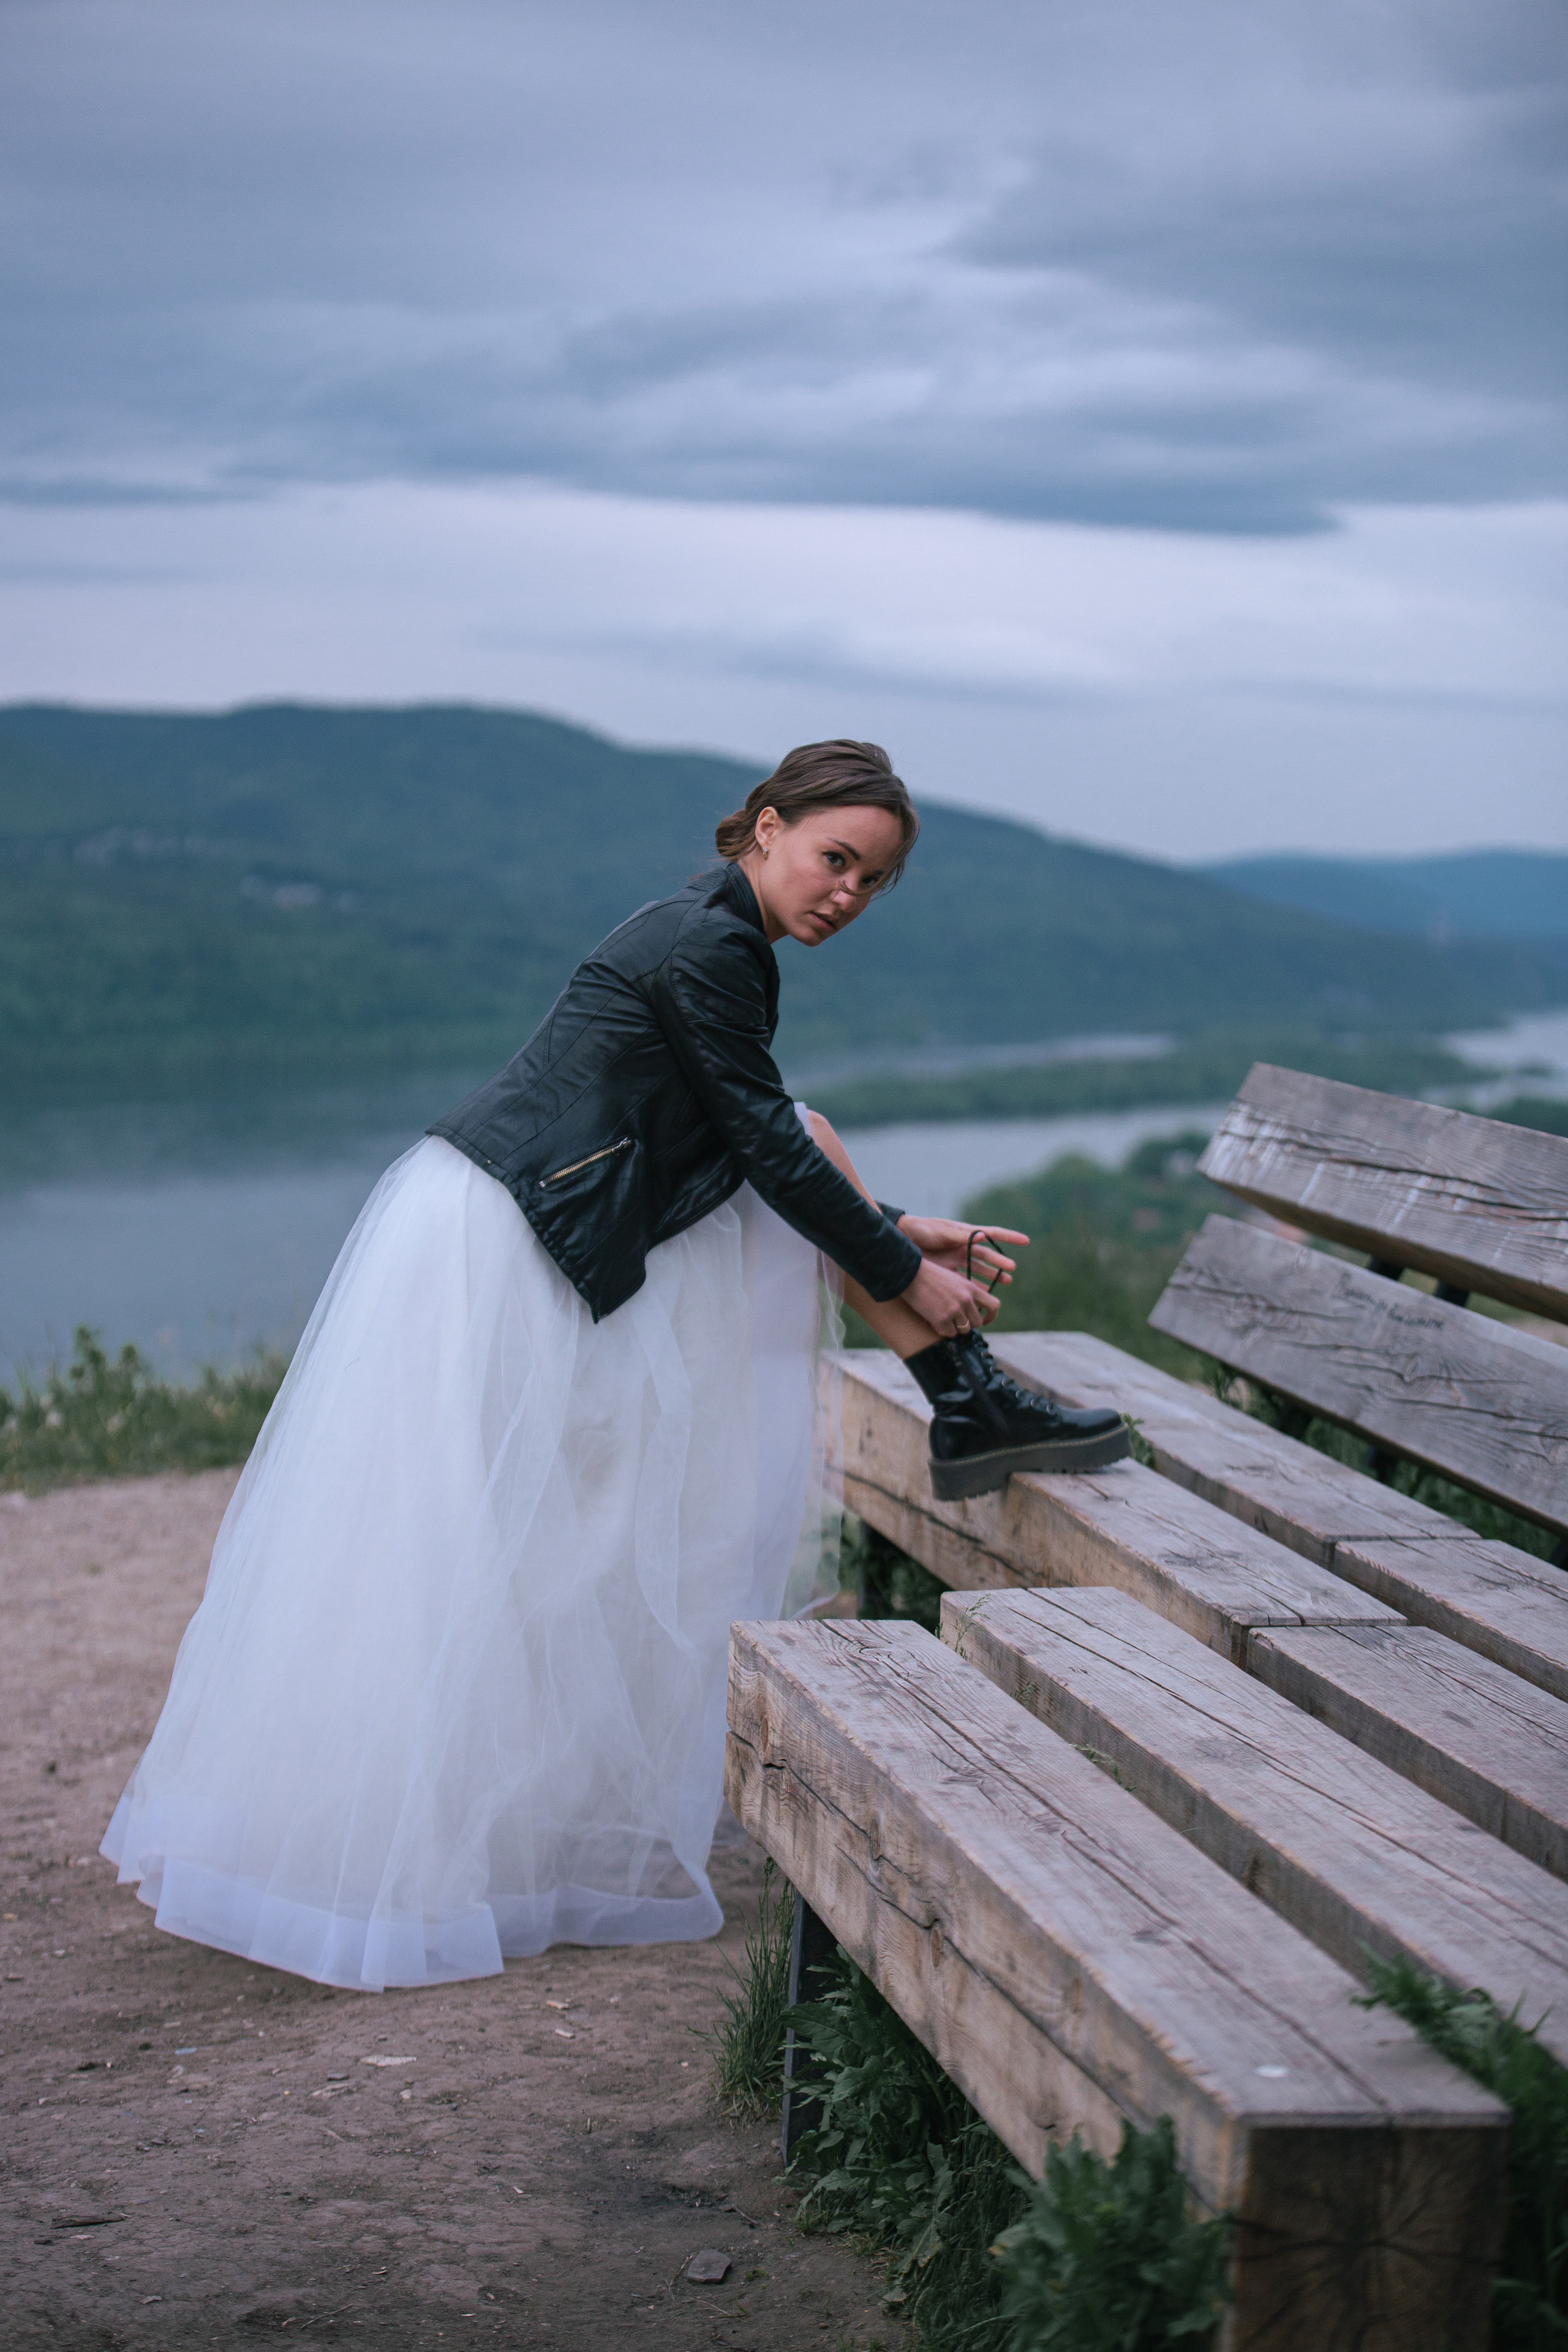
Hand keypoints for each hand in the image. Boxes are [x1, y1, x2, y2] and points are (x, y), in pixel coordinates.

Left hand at [896, 1217, 1028, 1293]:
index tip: (1026, 1241)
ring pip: (979, 1269)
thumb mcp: (940, 1231)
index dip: (1009, 1237)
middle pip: (987, 1256)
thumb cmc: (921, 1230)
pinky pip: (965, 1280)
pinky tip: (983, 1294)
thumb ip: (959, 1236)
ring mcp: (957, 1259)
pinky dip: (974, 1286)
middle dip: (1000, 1263)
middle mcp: (964, 1246)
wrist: (901, 1241)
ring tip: (1005, 1283)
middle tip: (1012, 1271)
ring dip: (991, 1276)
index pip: (992, 1234)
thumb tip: (984, 1236)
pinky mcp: (948, 1271)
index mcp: (965, 1233)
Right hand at [902, 1257, 1005, 1339]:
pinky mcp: (941, 1319)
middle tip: (955, 1321)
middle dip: (967, 1324)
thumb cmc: (929, 1276)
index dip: (991, 1316)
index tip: (983, 1321)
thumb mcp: (954, 1279)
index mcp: (970, 1288)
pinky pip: (948, 1333)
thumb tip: (970, 1311)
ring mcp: (954, 1310)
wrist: (911, 1275)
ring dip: (954, 1328)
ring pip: (963, 1330)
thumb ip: (965, 1293)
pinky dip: (942, 1330)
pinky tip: (934, 1321)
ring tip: (943, 1319)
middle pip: (977, 1323)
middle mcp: (965, 1300)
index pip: (994, 1305)